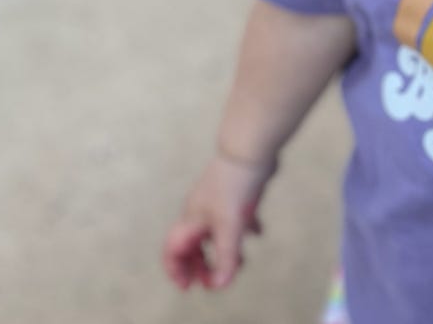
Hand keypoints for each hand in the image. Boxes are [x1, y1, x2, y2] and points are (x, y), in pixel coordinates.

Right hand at [162, 151, 275, 291]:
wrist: (251, 147)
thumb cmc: (235, 183)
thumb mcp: (230, 223)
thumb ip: (226, 254)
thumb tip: (220, 285)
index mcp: (192, 219)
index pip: (173, 249)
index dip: (177, 270)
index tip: (190, 286)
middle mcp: (201, 211)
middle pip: (193, 245)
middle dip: (201, 265)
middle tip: (214, 280)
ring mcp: (219, 201)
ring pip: (215, 232)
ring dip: (224, 250)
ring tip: (240, 262)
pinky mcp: (236, 193)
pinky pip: (237, 217)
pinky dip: (244, 229)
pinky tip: (258, 232)